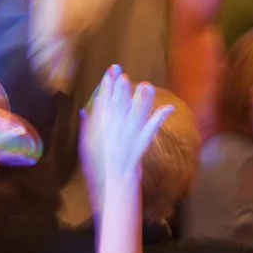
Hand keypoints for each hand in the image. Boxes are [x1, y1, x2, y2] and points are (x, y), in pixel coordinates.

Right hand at [78, 66, 173, 209]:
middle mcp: (115, 126)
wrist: (113, 181)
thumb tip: (84, 110)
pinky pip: (152, 127)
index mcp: (102, 124)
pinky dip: (160, 117)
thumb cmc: (98, 164)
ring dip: (141, 99)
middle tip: (123, 74)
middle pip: (119, 103)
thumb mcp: (86, 143)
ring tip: (146, 86)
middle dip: (121, 88)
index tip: (111, 71)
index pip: (104, 100)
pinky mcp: (142, 141)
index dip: (107, 84)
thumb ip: (86, 125)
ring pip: (136, 112)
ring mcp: (130, 133)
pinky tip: (168, 107)